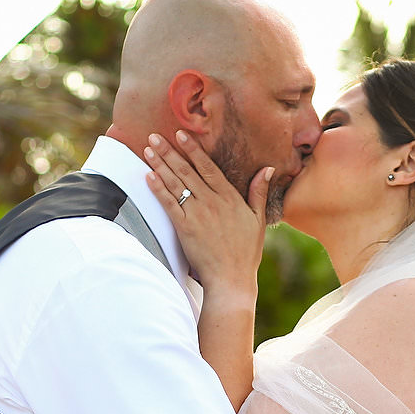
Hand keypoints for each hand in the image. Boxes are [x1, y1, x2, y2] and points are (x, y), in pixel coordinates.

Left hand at [143, 131, 270, 295]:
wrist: (232, 279)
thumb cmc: (245, 252)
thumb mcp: (258, 220)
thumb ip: (259, 192)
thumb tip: (267, 169)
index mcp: (230, 197)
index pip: (209, 167)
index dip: (193, 149)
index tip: (180, 134)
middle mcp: (213, 202)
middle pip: (187, 171)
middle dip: (169, 151)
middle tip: (154, 136)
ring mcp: (198, 214)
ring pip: (176, 183)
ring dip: (160, 164)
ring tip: (147, 149)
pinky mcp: (185, 228)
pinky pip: (169, 204)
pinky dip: (158, 189)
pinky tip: (148, 175)